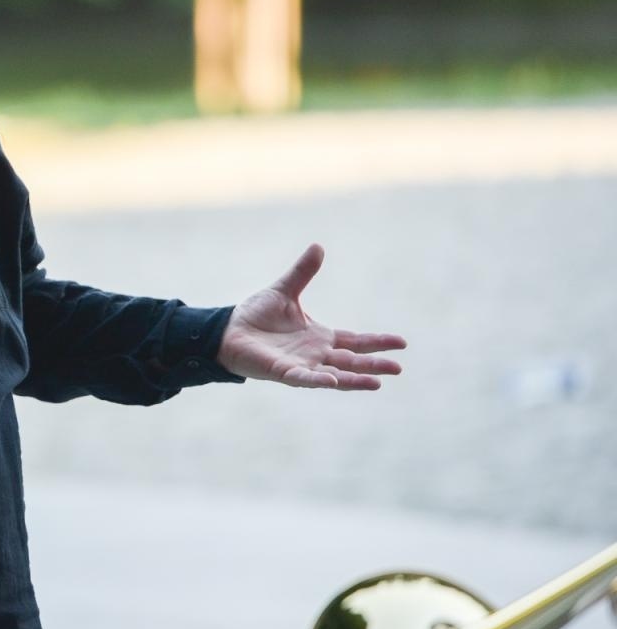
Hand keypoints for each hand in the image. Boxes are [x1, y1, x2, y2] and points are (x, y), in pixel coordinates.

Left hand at [217, 244, 405, 389]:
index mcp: (320, 337)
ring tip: (378, 383)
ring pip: (334, 375)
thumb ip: (302, 272)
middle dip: (375, 365)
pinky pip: (303, 378)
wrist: (227, 331)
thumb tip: (318, 245)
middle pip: (352, 361)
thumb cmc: (255, 315)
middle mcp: (315, 354)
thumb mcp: (284, 290)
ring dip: (355, 380)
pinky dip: (318, 380)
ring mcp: (301, 365)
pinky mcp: (282, 372)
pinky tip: (333, 382)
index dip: (377, 342)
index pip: (356, 341)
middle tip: (398, 369)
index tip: (402, 343)